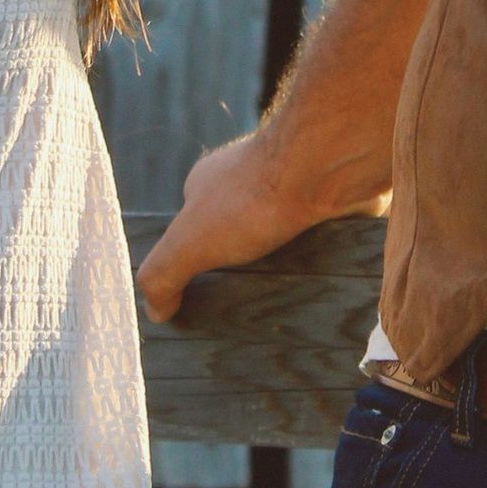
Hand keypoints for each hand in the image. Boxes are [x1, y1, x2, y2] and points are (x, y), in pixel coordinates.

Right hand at [136, 121, 388, 322]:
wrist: (326, 167)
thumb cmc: (254, 196)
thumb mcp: (190, 241)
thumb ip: (163, 274)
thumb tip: (154, 310)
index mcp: (211, 185)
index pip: (195, 234)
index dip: (197, 268)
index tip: (204, 308)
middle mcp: (252, 185)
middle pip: (242, 241)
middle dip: (245, 276)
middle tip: (248, 320)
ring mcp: (294, 192)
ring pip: (284, 247)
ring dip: (285, 276)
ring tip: (287, 315)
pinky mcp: (332, 205)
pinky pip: (322, 245)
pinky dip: (319, 268)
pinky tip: (321, 293)